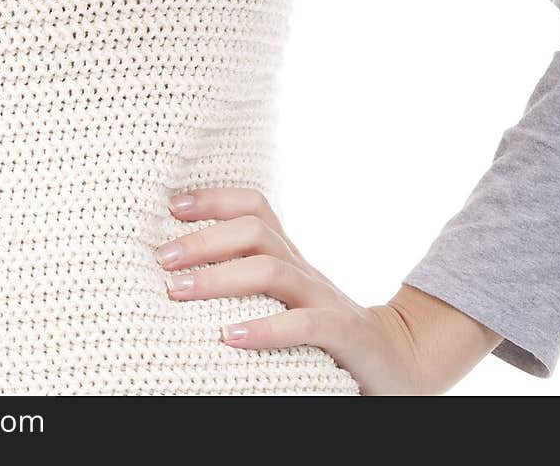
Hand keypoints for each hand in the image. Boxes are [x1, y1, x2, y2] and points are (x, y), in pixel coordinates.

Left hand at [154, 185, 498, 394]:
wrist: (398, 362)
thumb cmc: (324, 334)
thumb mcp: (285, 300)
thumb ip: (248, 282)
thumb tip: (178, 275)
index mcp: (288, 257)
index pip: (254, 207)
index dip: (214, 198)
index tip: (171, 204)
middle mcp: (303, 269)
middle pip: (254, 231)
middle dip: (203, 239)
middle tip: (161, 258)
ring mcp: (325, 299)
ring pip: (271, 271)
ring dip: (219, 277)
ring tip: (177, 291)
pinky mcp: (343, 335)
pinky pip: (305, 324)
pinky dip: (266, 329)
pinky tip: (230, 337)